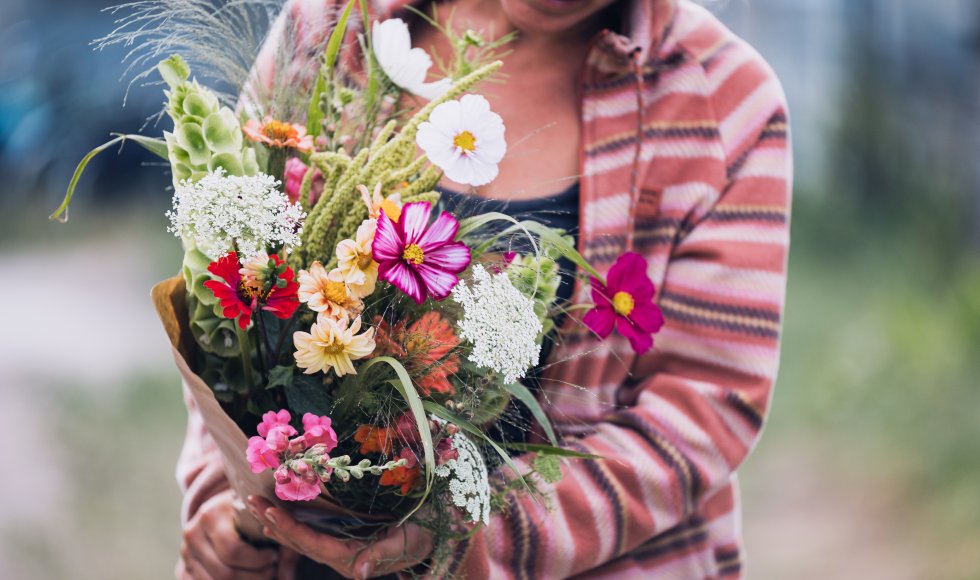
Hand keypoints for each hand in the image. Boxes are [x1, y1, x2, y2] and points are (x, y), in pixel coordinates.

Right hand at [177, 489, 279, 579]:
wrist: (222, 507)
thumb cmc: (250, 509)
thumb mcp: (263, 513)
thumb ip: (280, 537)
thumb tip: (289, 577)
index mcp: (212, 514)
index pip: (233, 551)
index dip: (258, 561)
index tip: (273, 556)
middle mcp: (192, 533)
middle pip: (224, 573)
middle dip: (254, 577)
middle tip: (270, 570)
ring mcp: (186, 552)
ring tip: (261, 573)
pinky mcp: (185, 567)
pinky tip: (246, 576)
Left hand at [247, 495, 433, 578]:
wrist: (434, 536)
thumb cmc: (422, 536)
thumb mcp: (406, 542)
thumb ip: (381, 555)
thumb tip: (359, 572)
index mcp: (352, 558)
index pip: (311, 544)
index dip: (288, 528)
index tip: (268, 510)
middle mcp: (341, 556)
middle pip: (299, 542)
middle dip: (274, 521)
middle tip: (251, 499)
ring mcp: (341, 549)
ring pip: (302, 538)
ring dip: (278, 521)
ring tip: (257, 504)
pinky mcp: (345, 539)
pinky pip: (312, 532)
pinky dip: (294, 522)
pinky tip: (279, 514)